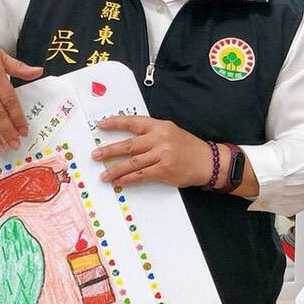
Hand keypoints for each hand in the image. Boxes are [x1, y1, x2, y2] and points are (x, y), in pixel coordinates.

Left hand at [92, 115, 213, 187]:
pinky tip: (119, 182)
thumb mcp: (170, 132)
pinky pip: (141, 175)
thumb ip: (151, 134)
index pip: (133, 122)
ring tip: (103, 175)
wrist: (207, 161)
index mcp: (159, 126)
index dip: (115, 122)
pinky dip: (128, 179)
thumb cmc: (187, 147)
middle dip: (109, 150)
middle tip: (95, 155)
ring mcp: (162, 154)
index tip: (100, 125)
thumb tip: (128, 141)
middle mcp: (160, 138)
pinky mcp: (163, 170)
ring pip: (132, 162)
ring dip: (115, 169)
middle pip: (129, 144)